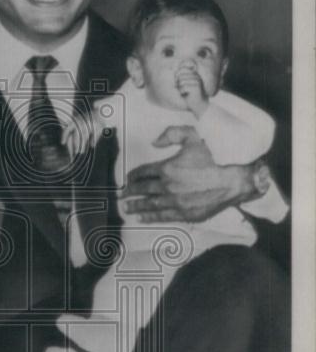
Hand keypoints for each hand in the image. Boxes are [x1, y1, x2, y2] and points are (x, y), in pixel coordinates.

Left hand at [123, 125, 250, 222]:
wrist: (230, 182)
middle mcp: (167, 186)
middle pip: (143, 189)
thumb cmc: (212, 160)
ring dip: (136, 206)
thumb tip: (155, 142)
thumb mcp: (193, 138)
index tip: (128, 179)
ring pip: (149, 204)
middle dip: (130, 192)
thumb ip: (172, 134)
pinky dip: (149, 217)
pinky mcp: (183, 213)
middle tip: (122, 195)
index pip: (143, 172)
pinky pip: (162, 216)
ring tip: (126, 207)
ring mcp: (174, 201)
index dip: (133, 176)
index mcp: (167, 168)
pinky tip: (141, 217)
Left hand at [175, 65, 208, 117]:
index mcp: (194, 74)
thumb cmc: (190, 95)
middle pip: (180, 76)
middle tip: (182, 90)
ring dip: (180, 89)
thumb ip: (179, 78)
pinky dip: (181, 92)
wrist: (199, 105)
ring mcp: (197, 81)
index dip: (177, 75)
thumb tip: (172, 70)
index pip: (182, 69)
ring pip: (181, 82)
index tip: (178, 83)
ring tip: (184, 93)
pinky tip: (185, 95)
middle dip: (178, 84)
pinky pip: (183, 87)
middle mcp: (196, 76)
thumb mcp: (184, 85)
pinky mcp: (196, 87)